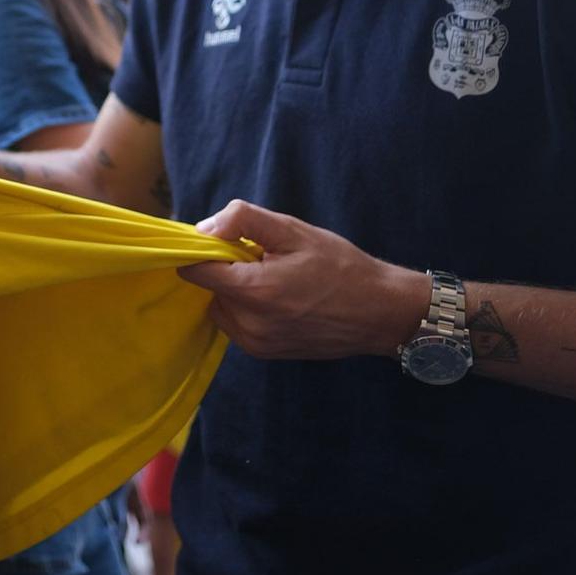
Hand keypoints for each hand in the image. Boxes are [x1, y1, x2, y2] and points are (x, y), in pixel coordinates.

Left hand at [178, 200, 429, 359]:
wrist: (380, 312)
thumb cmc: (340, 266)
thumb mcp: (293, 231)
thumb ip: (243, 221)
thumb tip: (204, 228)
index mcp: (254, 291)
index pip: (196, 271)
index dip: (202, 251)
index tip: (221, 240)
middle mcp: (249, 324)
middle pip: (209, 288)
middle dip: (227, 269)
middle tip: (263, 259)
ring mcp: (256, 343)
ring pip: (222, 307)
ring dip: (236, 291)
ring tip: (275, 279)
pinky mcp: (265, 353)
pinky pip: (237, 325)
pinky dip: (247, 309)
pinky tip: (280, 298)